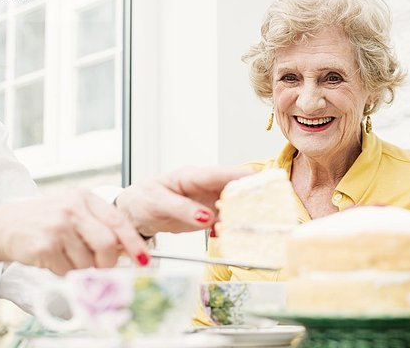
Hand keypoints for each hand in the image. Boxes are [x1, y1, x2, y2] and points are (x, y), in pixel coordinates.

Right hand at [0, 190, 149, 274]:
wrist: (1, 226)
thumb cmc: (42, 221)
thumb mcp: (73, 212)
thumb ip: (99, 226)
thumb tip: (126, 250)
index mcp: (84, 197)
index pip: (119, 222)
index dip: (134, 243)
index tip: (143, 258)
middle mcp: (73, 208)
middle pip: (108, 244)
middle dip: (107, 262)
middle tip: (100, 266)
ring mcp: (58, 226)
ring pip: (88, 261)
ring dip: (81, 269)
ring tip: (67, 257)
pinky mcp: (45, 246)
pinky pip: (68, 270)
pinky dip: (64, 272)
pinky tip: (53, 260)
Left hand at [115, 166, 253, 235]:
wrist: (136, 212)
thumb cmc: (144, 199)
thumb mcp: (158, 203)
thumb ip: (182, 210)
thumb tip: (206, 218)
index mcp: (191, 177)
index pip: (220, 174)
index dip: (242, 176)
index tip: (261, 179)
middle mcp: (204, 186)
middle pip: (234, 188)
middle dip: (253, 194)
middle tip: (274, 204)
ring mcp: (208, 200)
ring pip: (234, 204)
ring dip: (248, 213)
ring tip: (265, 222)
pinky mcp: (209, 215)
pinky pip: (227, 220)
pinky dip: (236, 228)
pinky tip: (244, 235)